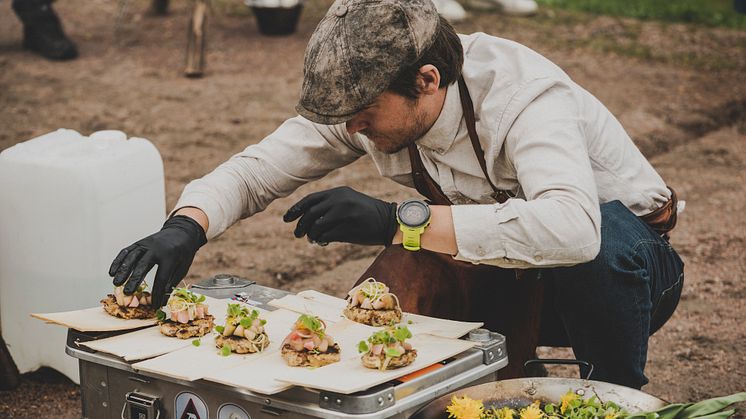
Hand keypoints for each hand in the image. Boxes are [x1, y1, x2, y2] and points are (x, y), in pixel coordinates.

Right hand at [108, 215, 206, 306]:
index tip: (154, 305)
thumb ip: (171, 283)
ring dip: (122, 270)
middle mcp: (156, 249)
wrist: (182, 231)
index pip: (161, 278)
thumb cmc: (183, 252)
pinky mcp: (140, 242)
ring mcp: (147, 244)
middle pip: (142, 266)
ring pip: (131, 257)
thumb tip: (162, 300)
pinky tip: (112, 271)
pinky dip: (118, 261)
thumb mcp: (182, 268)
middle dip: (134, 280)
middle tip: (127, 293)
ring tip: (116, 283)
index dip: (158, 293)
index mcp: (170, 256)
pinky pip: (127, 251)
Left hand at [283, 186, 397, 245]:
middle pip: (309, 215)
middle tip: (297, 234)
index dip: (295, 210)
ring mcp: (342, 216)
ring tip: (312, 239)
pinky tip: (323, 241)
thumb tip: (306, 217)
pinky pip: (326, 236)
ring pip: (316, 227)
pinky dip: (321, 240)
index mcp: (338, 192)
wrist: (387, 221)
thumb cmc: (366, 212)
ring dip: (311, 236)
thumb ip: (329, 204)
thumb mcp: (348, 200)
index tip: (286, 219)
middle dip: (300, 226)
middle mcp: (339, 202)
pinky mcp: (346, 230)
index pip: (309, 200)